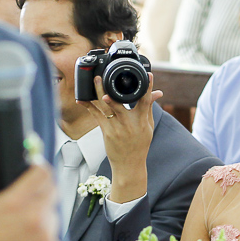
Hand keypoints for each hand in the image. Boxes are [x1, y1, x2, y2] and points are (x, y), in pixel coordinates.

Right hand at [0, 138, 61, 240]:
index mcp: (16, 204)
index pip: (43, 172)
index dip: (38, 169)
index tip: (32, 172)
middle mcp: (37, 220)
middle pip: (52, 191)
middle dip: (40, 191)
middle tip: (23, 202)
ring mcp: (48, 239)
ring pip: (53, 215)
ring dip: (41, 216)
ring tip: (19, 228)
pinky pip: (54, 237)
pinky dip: (43, 238)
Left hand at [79, 73, 162, 203]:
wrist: (129, 164)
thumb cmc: (139, 145)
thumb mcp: (148, 126)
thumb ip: (149, 108)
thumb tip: (157, 93)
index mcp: (142, 121)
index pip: (146, 101)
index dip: (148, 88)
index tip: (149, 76)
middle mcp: (130, 124)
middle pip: (120, 103)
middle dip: (112, 89)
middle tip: (105, 77)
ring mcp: (117, 128)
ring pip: (106, 107)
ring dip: (99, 93)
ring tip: (96, 81)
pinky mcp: (107, 132)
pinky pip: (96, 116)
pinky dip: (89, 106)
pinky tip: (82, 99)